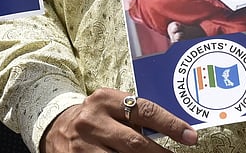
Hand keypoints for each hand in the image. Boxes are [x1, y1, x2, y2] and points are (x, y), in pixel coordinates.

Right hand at [44, 88, 197, 152]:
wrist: (55, 127)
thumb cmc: (96, 117)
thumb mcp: (112, 108)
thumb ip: (135, 117)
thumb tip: (171, 132)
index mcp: (106, 99)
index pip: (145, 111)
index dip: (170, 125)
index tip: (190, 136)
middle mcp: (93, 121)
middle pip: (135, 143)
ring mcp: (83, 145)